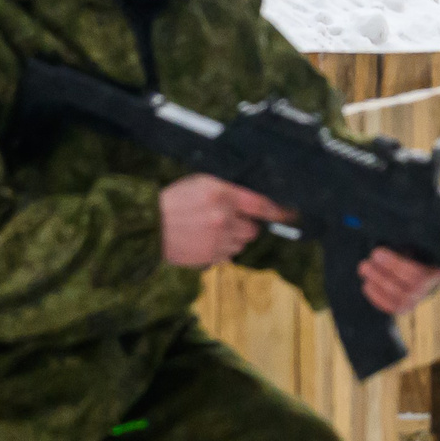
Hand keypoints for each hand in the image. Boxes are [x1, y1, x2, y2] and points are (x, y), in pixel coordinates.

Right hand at [159, 175, 290, 267]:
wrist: (149, 225)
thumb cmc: (174, 201)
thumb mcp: (200, 183)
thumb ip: (227, 191)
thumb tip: (251, 205)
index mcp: (221, 194)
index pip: (260, 204)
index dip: (278, 211)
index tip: (290, 215)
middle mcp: (223, 217)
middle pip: (253, 229)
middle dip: (244, 226)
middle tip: (226, 222)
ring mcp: (218, 240)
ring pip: (241, 244)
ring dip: (233, 239)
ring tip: (210, 232)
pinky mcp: (211, 257)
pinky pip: (229, 256)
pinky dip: (221, 251)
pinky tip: (204, 242)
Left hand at [359, 249, 439, 315]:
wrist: (417, 263)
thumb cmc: (427, 256)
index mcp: (435, 272)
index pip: (429, 272)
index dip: (425, 275)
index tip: (395, 262)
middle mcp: (425, 289)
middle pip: (410, 283)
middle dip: (391, 268)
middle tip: (374, 254)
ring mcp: (412, 299)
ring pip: (396, 295)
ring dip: (379, 281)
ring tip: (364, 266)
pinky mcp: (401, 306)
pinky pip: (389, 307)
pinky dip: (376, 298)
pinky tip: (367, 285)